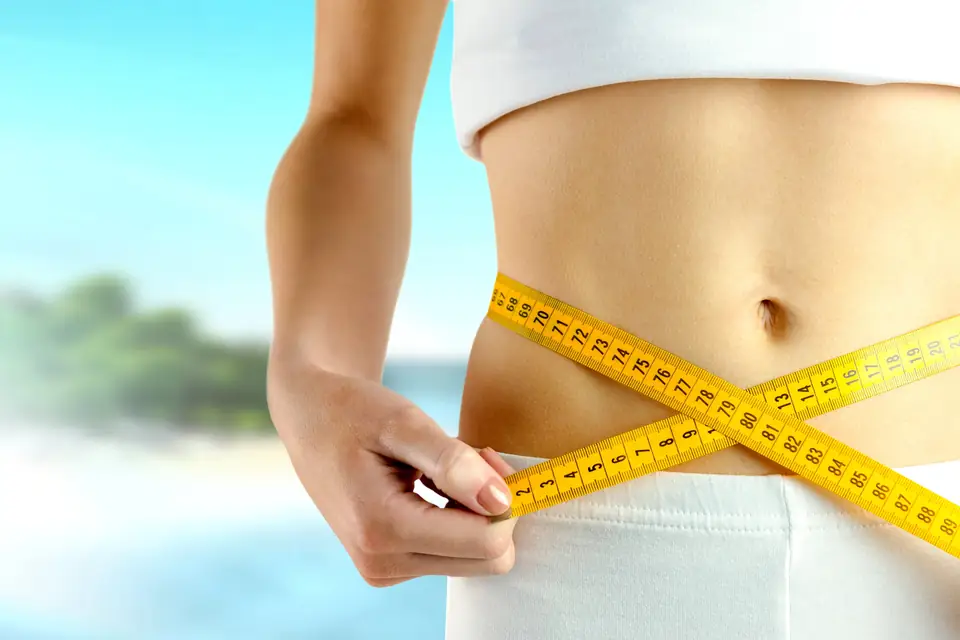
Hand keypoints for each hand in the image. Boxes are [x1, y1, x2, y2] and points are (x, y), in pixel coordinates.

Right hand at [267, 360, 517, 586]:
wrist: (310, 417)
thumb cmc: (354, 411)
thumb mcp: (403, 423)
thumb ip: (453, 462)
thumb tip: (502, 502)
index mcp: (383, 529)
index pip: (485, 542)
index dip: (505, 498)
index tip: (486, 454)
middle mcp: (383, 563)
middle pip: (486, 559)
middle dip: (494, 508)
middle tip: (473, 456)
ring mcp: (385, 570)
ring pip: (475, 560)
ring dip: (476, 512)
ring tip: (447, 465)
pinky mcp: (391, 567)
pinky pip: (453, 555)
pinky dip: (458, 520)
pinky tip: (434, 484)